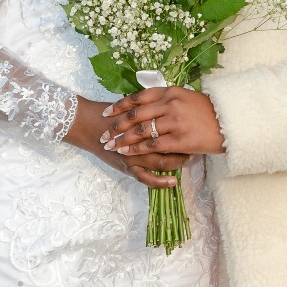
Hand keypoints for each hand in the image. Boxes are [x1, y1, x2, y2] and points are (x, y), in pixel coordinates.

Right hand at [66, 97, 187, 189]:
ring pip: (161, 160)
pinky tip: (173, 183)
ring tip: (189, 160)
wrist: (88, 125)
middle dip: (185, 145)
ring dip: (177, 162)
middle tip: (198, 144)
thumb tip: (173, 103)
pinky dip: (160, 182)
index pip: (170, 125)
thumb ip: (151, 107)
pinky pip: (146, 178)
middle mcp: (139, 138)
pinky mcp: (127, 167)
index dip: (186, 127)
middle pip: (168, 142)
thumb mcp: (133, 107)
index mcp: (143, 120)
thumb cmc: (112, 115)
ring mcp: (133, 154)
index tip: (198, 127)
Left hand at [101, 87, 225, 157]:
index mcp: (170, 92)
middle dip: (116, 126)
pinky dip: (137, 150)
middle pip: (135, 115)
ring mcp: (175, 122)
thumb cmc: (209, 112)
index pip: (138, 97)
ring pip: (141, 131)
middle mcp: (170, 104)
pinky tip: (127, 153)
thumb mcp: (187, 98)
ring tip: (111, 146)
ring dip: (123, 139)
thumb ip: (167, 99)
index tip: (107, 114)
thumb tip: (148, 103)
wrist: (231, 123)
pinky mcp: (180, 139)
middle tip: (104, 134)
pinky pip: (153, 145)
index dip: (119, 106)